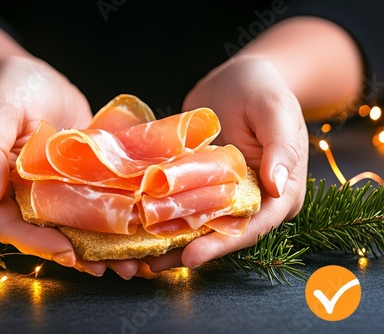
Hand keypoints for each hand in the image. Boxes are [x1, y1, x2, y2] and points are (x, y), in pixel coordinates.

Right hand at [0, 55, 152, 277]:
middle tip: (109, 268)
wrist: (36, 77)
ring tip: (129, 263)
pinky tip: (135, 228)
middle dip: (76, 254)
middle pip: (46, 233)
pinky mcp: (77, 180)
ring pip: (73, 224)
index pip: (10, 225)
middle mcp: (23, 195)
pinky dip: (110, 218)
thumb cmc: (9, 87)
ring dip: (99, 245)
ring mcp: (52, 190)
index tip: (67, 253)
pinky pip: (92, 203)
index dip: (37, 242)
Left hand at [147, 57, 308, 270]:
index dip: (222, 244)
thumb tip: (276, 185)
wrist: (237, 79)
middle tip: (154, 265)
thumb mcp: (276, 112)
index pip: (253, 226)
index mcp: (279, 193)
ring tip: (139, 257)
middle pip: (222, 234)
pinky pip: (184, 204)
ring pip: (200, 225)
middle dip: (189, 250)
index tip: (192, 257)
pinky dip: (165, 217)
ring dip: (171, 242)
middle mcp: (253, 201)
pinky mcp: (203, 185)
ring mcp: (226, 195)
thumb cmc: (263, 91)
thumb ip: (281, 147)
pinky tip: (139, 228)